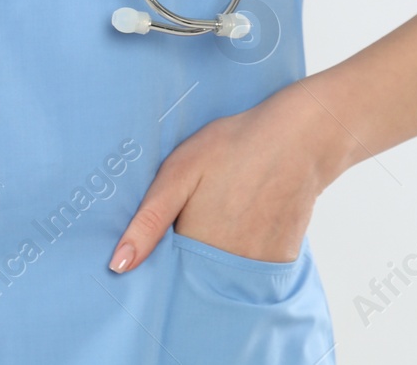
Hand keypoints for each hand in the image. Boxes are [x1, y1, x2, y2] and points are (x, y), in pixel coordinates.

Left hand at [108, 80, 356, 272]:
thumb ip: (148, 220)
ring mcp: (256, 268)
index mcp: (195, 246)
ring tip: (224, 212)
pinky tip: (246, 218)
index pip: (166, 273)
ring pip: (223, 275)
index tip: (164, 235)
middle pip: (195, 277)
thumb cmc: (233, 148)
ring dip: (216, 256)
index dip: (159, 259)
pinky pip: (250, 270)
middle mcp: (227, 266)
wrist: (298, 139)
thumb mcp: (179, 171)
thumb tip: (118, 265)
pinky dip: (243, 253)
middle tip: (199, 212)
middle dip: (188, 257)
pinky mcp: (280, 263)